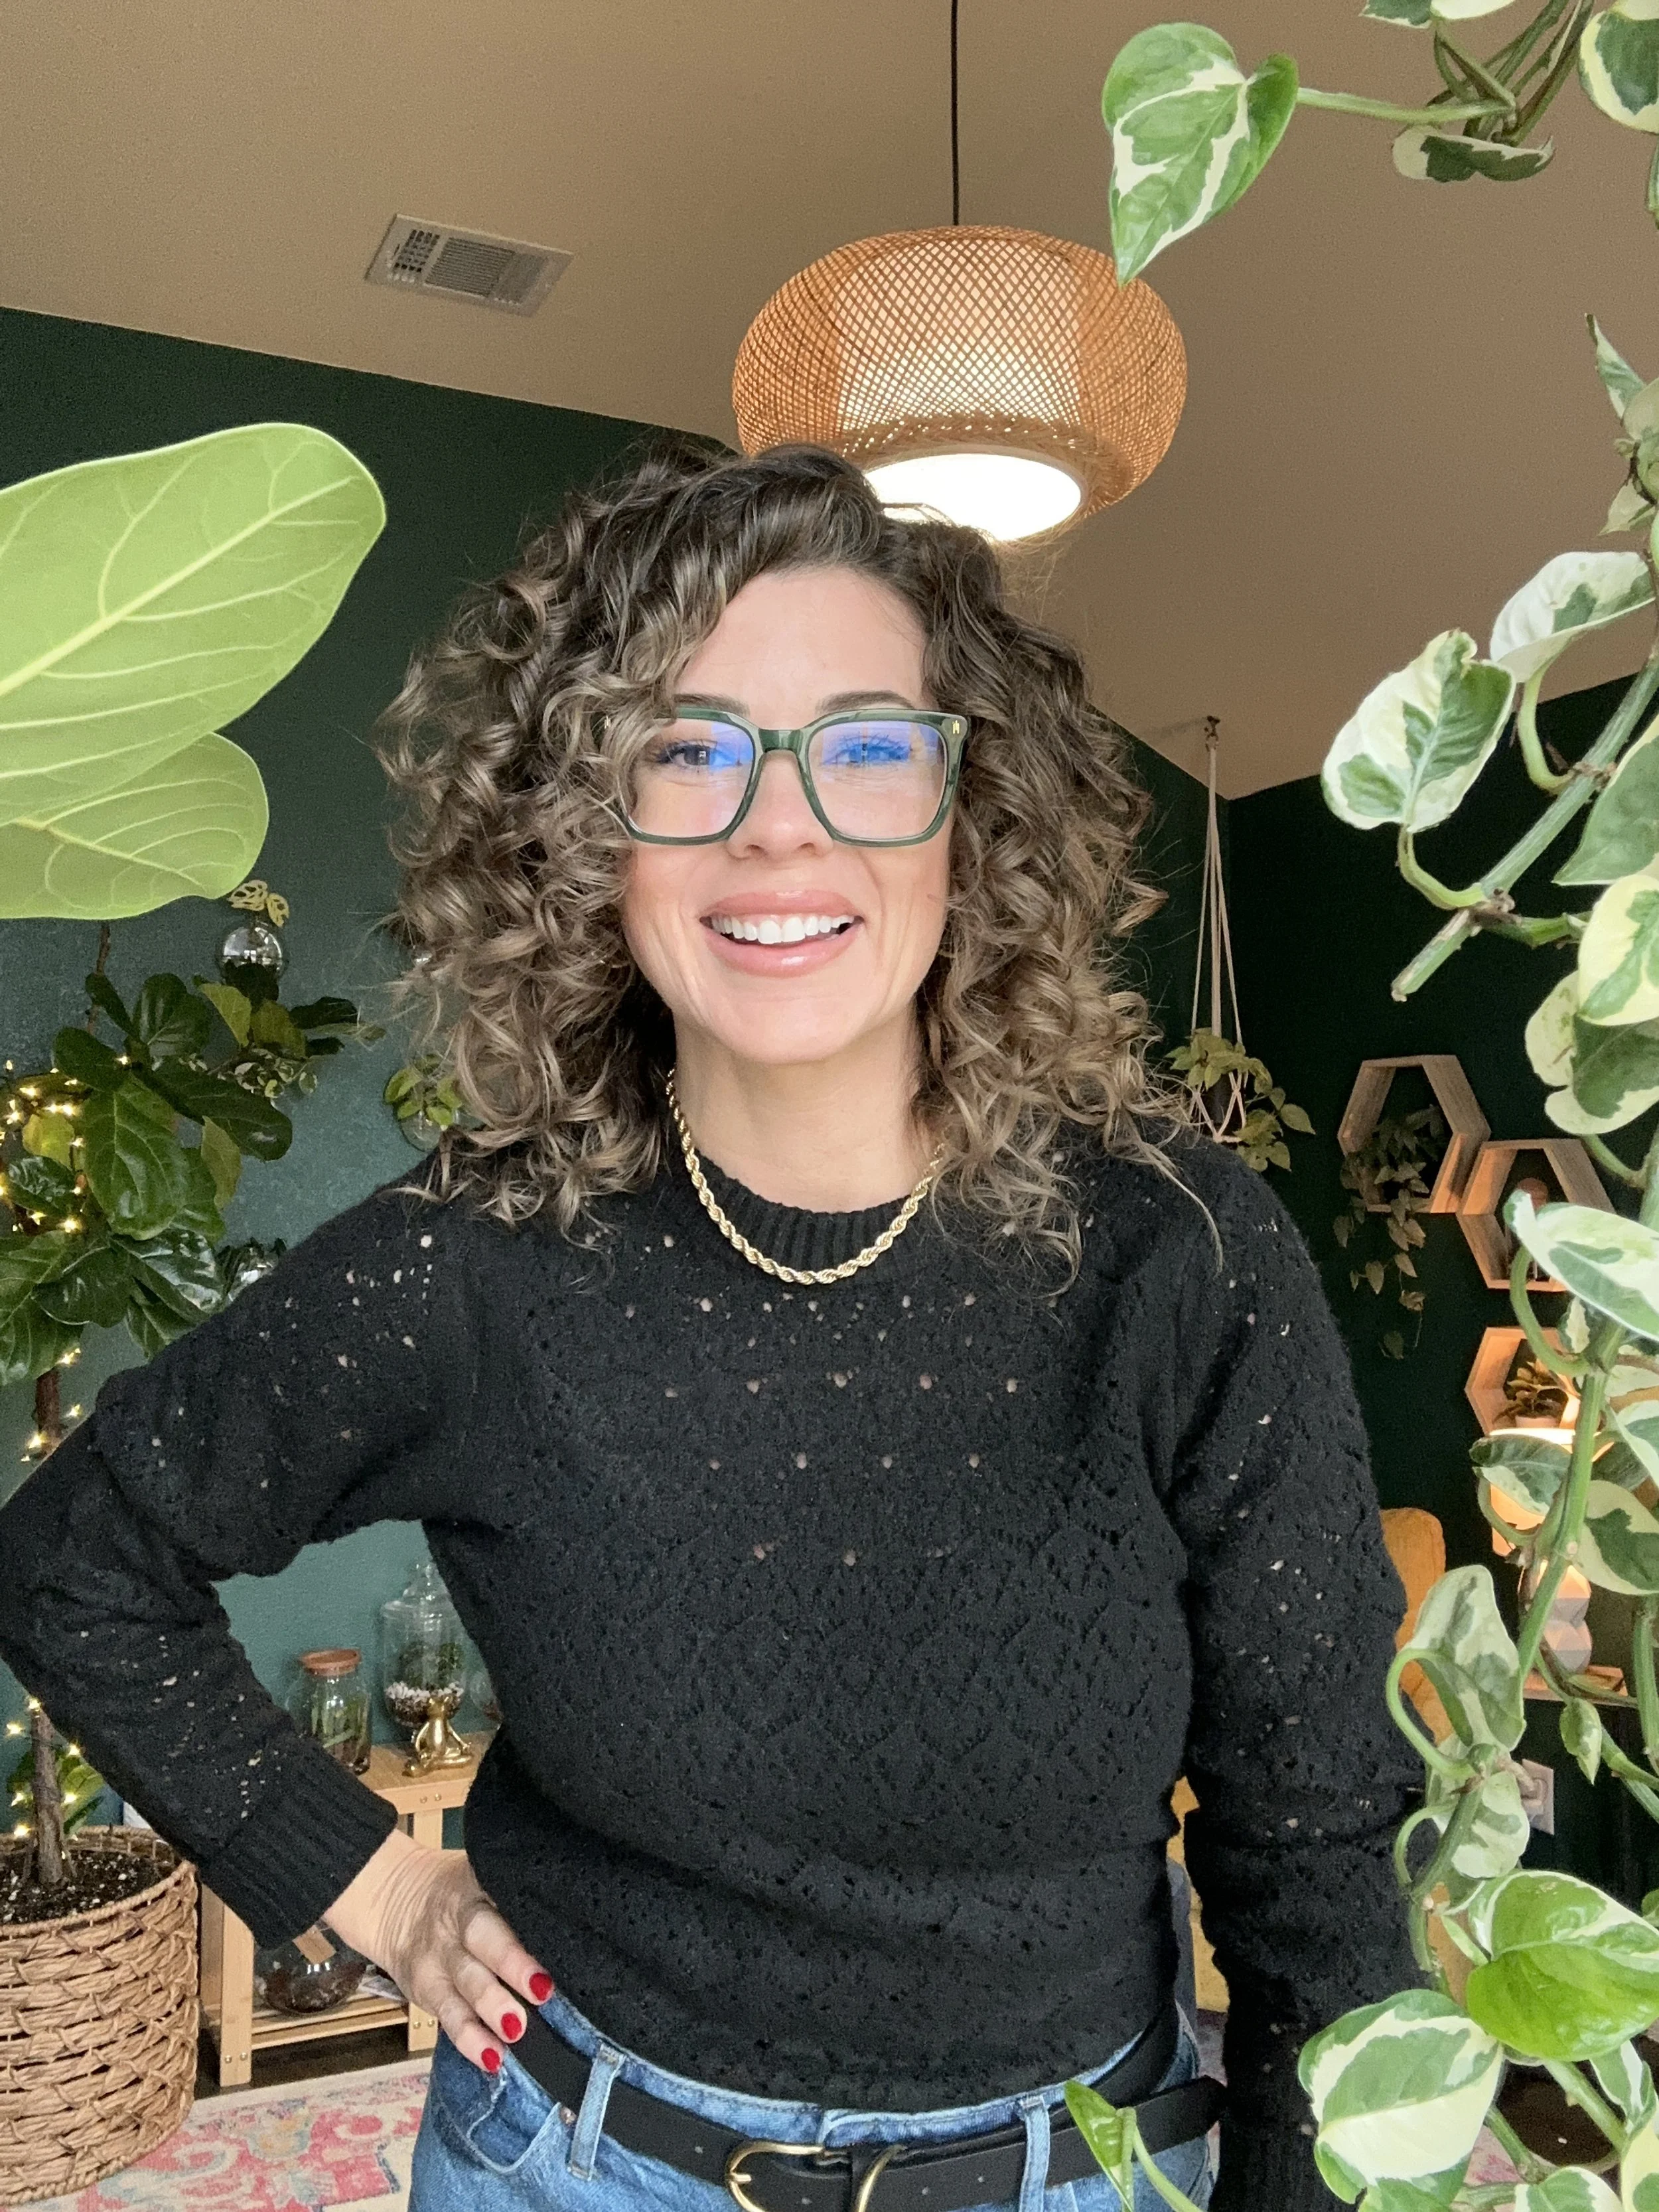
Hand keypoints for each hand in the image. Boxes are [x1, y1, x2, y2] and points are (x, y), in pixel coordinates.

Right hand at [322, 1827, 554, 2073]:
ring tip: (516, 2032)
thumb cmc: (464, 1896)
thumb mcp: (486, 1880)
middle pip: (482, 1941)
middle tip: (544, 1993)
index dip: (524, 1931)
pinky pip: (448, 2015)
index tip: (552, 1954)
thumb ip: (520, 1903)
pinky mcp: (425, 1989)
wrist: (395, 1900)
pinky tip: (491, 2057)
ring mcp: (438, 1956)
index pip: (503, 1904)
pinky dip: (469, 2039)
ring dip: (491, 2009)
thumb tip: (579, 1929)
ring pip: (464, 1983)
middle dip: (512, 1966)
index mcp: (479, 1887)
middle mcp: (457, 1921)